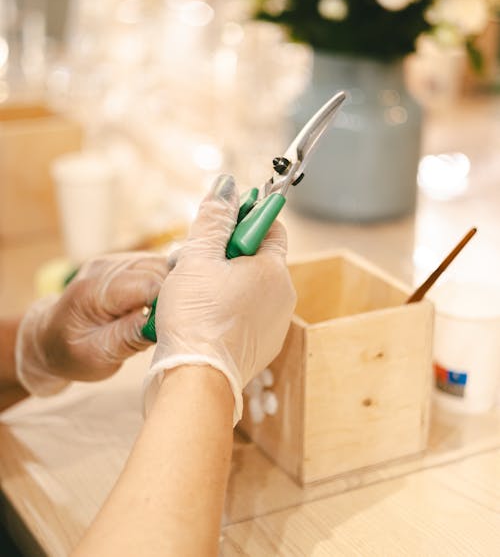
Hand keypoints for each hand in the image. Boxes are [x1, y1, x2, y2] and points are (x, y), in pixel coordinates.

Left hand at [16, 252, 170, 395]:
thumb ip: (129, 337)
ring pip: (161, 266)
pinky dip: (166, 286)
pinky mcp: (126, 263)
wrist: (49, 338)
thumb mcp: (97, 356)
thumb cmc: (70, 353)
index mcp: (93, 290)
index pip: (146, 284)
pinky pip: (156, 268)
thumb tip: (163, 322)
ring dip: (173, 290)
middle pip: (158, 271)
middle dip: (175, 296)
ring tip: (171, 317)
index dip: (170, 301)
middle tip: (181, 324)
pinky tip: (164, 306)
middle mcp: (106, 267)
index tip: (182, 323)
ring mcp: (116, 261)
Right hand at [144, 175, 296, 424]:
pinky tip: (200, 316)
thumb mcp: (197, 257)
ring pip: (250, 287)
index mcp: (274, 269)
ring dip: (224, 280)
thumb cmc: (196, 317)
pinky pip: (246, 314)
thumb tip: (226, 186)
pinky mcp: (260, 347)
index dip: (244, 218)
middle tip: (194, 259)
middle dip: (227, 252)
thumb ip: (213, 219)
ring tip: (192, 290)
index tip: (219, 221)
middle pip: (257, 257)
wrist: (195, 380)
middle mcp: (283, 296)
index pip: (269, 226)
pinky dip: (226, 309)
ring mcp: (274, 325)